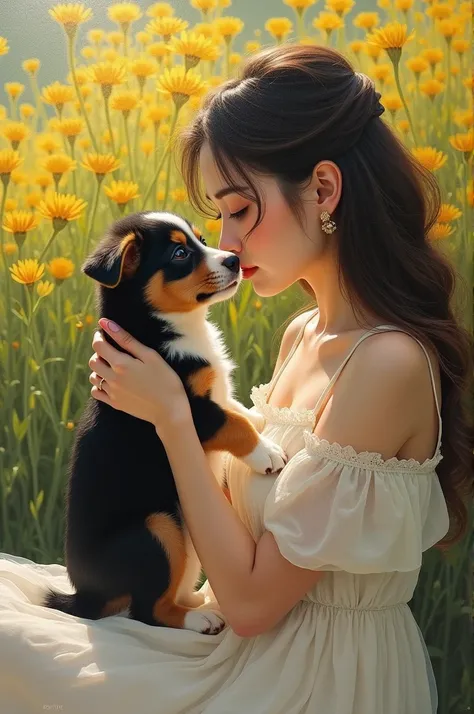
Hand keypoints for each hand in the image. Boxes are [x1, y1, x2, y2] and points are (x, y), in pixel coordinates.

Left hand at [89, 319, 190, 434]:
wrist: (170, 410)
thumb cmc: (165, 380)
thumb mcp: (150, 356)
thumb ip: (126, 339)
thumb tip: (106, 324)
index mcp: (121, 364)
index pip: (98, 345)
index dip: (98, 336)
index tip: (104, 332)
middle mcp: (112, 379)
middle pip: (93, 361)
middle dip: (98, 352)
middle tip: (110, 349)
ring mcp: (112, 393)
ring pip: (93, 376)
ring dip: (98, 368)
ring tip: (111, 366)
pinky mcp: (115, 404)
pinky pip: (96, 392)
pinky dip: (99, 385)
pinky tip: (110, 381)